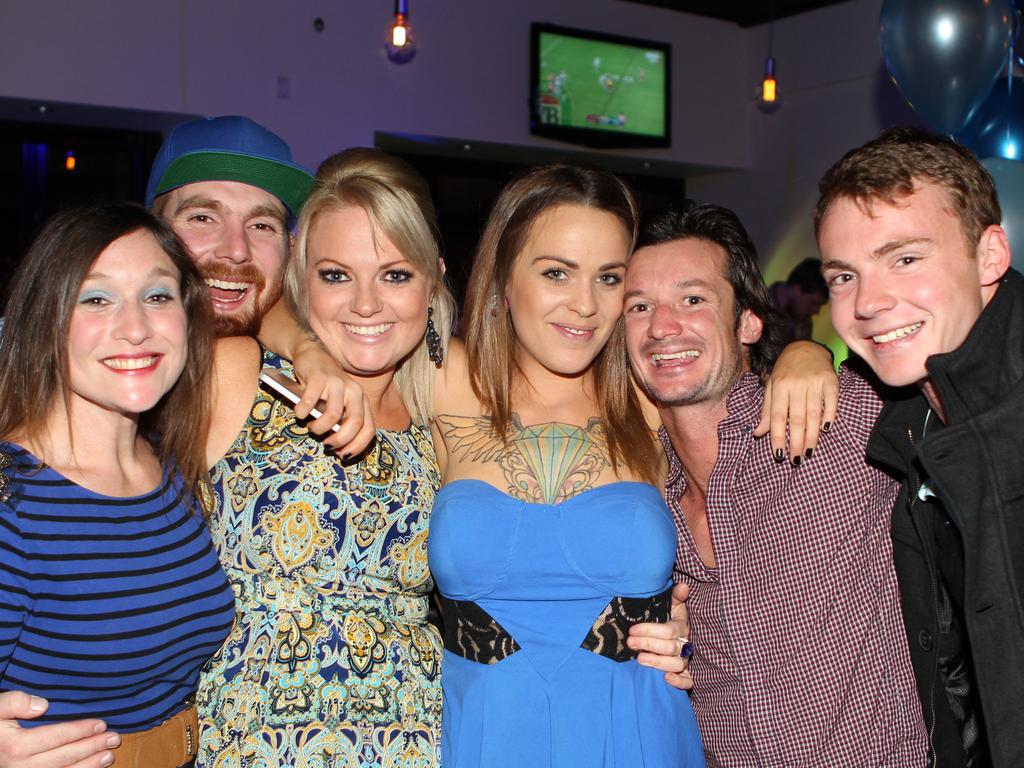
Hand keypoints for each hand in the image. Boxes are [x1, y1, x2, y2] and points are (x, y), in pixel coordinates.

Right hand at [0, 691, 117, 767]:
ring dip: (88, 766)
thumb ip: (15, 702)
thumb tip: (43, 706)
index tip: (102, 724)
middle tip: (114, 738)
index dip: (81, 730)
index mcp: (15, 746)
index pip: (56, 737)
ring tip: (110, 756)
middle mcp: (20, 767)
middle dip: (91, 748)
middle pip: (63, 757)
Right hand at [290, 338, 375, 455]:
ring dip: (319, 428)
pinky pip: (310, 402)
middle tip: (326, 445)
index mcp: (362, 401)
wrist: (312, 354)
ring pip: (333, 415)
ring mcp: (338, 383)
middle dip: (340, 440)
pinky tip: (300, 414)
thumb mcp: (339, 405)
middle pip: (355, 423)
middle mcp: (354, 391)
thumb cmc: (326, 387)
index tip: (342, 455)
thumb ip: (342, 423)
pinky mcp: (319, 378)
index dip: (357, 446)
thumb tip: (338, 450)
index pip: (369, 429)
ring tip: (312, 427)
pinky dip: (302, 412)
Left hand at [627, 582, 693, 689]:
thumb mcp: (673, 606)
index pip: (669, 630)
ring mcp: (687, 660)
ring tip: (639, 659)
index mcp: (682, 627)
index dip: (650, 630)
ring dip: (658, 662)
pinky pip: (689, 681)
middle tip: (630, 642)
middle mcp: (686, 644)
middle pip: (670, 647)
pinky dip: (679, 682)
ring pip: (677, 664)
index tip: (632, 630)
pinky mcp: (688, 675)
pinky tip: (666, 679)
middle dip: (648, 644)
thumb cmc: (671, 619)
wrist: (678, 637)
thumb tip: (682, 586)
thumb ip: (676, 597)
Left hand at [754, 341, 837, 463]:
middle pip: (797, 418)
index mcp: (779, 386)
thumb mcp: (771, 388)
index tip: (778, 454)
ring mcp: (814, 381)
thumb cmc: (785, 372)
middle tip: (796, 459)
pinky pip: (831, 401)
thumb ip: (767, 411)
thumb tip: (758, 433)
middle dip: (796, 441)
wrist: (805, 348)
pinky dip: (829, 416)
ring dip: (812, 435)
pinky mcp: (831, 380)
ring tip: (809, 452)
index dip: (778, 436)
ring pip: (814, 413)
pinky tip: (826, 430)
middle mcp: (796, 384)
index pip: (777, 416)